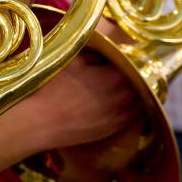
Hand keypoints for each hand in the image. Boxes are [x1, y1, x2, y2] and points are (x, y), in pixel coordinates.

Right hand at [23, 54, 139, 149]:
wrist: (40, 120)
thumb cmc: (52, 87)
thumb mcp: (71, 61)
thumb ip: (93, 54)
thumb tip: (104, 52)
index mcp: (113, 76)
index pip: (134, 64)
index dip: (132, 59)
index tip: (130, 55)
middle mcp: (121, 96)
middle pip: (141, 84)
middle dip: (138, 75)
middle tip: (133, 69)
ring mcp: (118, 115)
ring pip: (139, 101)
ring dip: (139, 93)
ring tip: (134, 86)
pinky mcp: (111, 130)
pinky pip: (132, 118)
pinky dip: (134, 109)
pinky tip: (130, 105)